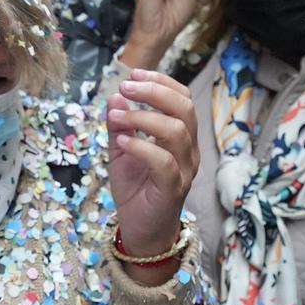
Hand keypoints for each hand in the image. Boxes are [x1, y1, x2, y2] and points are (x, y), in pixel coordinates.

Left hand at [107, 70, 197, 280]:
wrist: (140, 229)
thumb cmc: (135, 189)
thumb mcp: (121, 151)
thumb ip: (119, 124)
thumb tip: (116, 95)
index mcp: (181, 137)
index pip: (183, 98)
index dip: (161, 82)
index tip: (133, 75)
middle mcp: (189, 150)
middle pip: (184, 108)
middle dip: (153, 92)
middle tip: (126, 87)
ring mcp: (185, 169)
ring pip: (176, 131)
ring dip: (142, 117)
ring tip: (116, 116)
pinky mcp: (174, 188)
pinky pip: (164, 162)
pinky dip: (141, 147)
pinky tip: (122, 141)